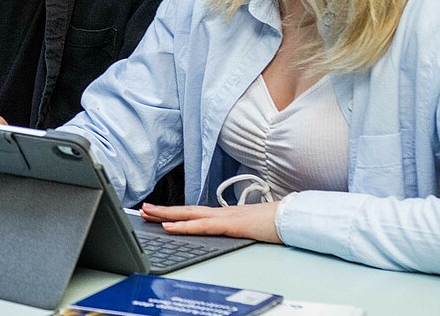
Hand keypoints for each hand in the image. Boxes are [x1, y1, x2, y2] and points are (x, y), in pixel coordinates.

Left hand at [140, 202, 282, 243]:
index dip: (178, 212)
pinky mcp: (231, 225)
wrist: (296, 218)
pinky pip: (203, 226)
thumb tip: (236, 231)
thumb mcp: (254, 227)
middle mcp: (223, 212)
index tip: (161, 212)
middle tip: (143, 209)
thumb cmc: (279, 223)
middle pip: (188, 211)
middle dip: (164, 210)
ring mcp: (226, 217)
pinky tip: (170, 227)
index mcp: (228, 215)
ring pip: (190, 215)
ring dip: (167, 215)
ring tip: (148, 214)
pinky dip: (184, 227)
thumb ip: (241, 228)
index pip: (197, 213)